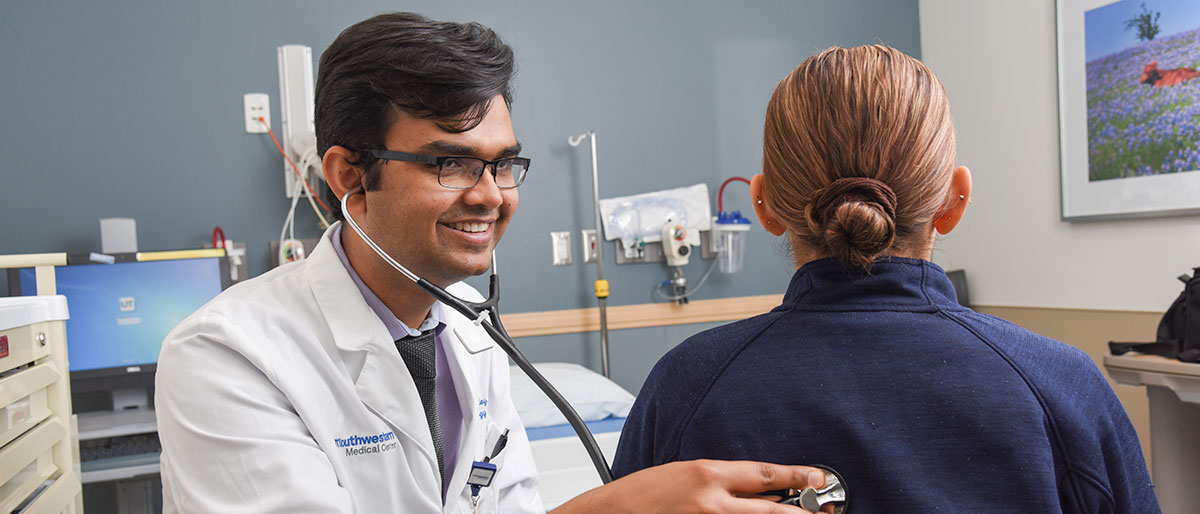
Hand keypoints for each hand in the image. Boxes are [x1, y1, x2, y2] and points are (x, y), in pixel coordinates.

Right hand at [553, 459, 825, 513]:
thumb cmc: (642, 495)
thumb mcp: (684, 475)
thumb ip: (724, 483)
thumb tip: (765, 492)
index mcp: (706, 475)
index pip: (764, 475)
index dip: (797, 477)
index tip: (819, 479)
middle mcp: (711, 504)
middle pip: (773, 512)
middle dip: (804, 512)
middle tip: (826, 510)